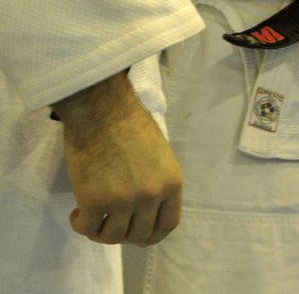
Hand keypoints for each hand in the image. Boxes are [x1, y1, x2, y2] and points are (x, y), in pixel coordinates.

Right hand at [53, 72, 182, 245]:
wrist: (102, 110)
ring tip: (91, 216)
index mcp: (172, 183)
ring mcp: (123, 201)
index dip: (151, 234)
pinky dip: (80, 225)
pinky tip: (77, 212)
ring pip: (112, 237)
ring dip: (99, 232)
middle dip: (124, 234)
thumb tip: (148, 207)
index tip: (136, 233)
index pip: (168, 225)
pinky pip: (87, 228)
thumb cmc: (129, 124)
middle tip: (109, 222)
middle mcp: (152, 196)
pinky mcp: (94, 201)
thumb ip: (158, 182)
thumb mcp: (160, 155)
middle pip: (140, 235)